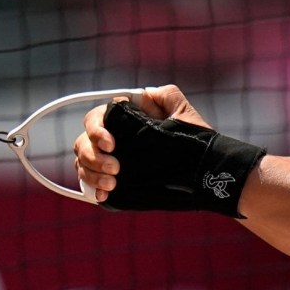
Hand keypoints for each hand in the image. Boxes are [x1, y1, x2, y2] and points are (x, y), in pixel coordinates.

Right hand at [74, 84, 208, 202]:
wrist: (207, 170)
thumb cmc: (195, 141)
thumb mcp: (184, 114)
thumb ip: (166, 96)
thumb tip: (144, 93)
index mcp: (124, 121)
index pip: (96, 119)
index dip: (97, 130)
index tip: (111, 144)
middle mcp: (114, 140)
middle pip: (84, 143)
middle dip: (94, 156)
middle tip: (116, 169)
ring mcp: (112, 161)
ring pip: (83, 163)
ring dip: (91, 174)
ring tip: (112, 184)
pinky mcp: (115, 182)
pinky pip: (90, 184)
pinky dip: (91, 189)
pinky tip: (103, 195)